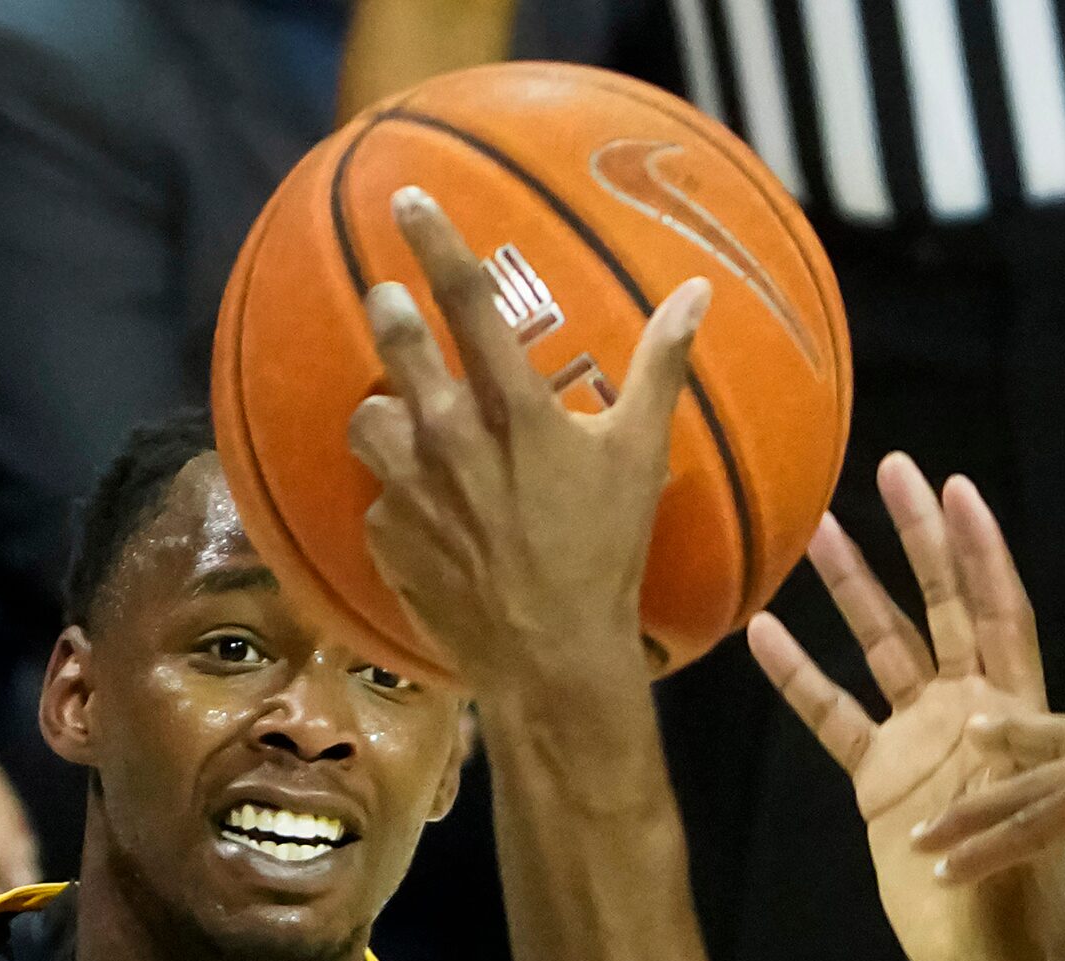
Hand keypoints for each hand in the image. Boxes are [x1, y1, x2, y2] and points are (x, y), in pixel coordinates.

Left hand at [345, 188, 706, 798]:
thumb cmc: (604, 553)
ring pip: (367, 418)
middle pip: (396, 346)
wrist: (549, 657)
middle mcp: (449, 439)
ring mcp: (408, 489)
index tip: (406, 199)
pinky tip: (428, 514)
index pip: (466, 301)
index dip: (435, 242)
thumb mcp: (641, 456)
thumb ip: (661, 366)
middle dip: (389, 314)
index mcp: (513, 409)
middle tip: (389, 303)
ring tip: (406, 423)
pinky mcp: (384, 536)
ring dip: (383, 413)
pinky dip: (396, 494)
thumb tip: (697, 293)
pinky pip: (376, 494)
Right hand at [749, 457, 1064, 960]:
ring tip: (815, 530)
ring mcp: (918, 738)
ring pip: (881, 645)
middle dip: (917, 537)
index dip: (980, 550)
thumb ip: (1004, 773)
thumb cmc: (1023, 896)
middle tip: (891, 469)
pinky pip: (832, 713)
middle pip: (940, 604)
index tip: (955, 488)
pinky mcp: (878, 776)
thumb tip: (978, 730)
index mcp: (1014, 709)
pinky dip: (799, 674)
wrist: (989, 956)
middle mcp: (967, 708)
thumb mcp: (1024, 827)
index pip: (999, 611)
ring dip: (851, 588)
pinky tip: (763, 631)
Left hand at [914, 714, 1064, 960]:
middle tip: (959, 742)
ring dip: (971, 817)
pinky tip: (950, 869)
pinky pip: (1034, 826)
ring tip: (923, 837)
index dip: (1050, 739)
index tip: (1009, 738)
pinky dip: (989, 849)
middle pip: (1057, 744)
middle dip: (1004, 747)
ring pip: (1032, 788)